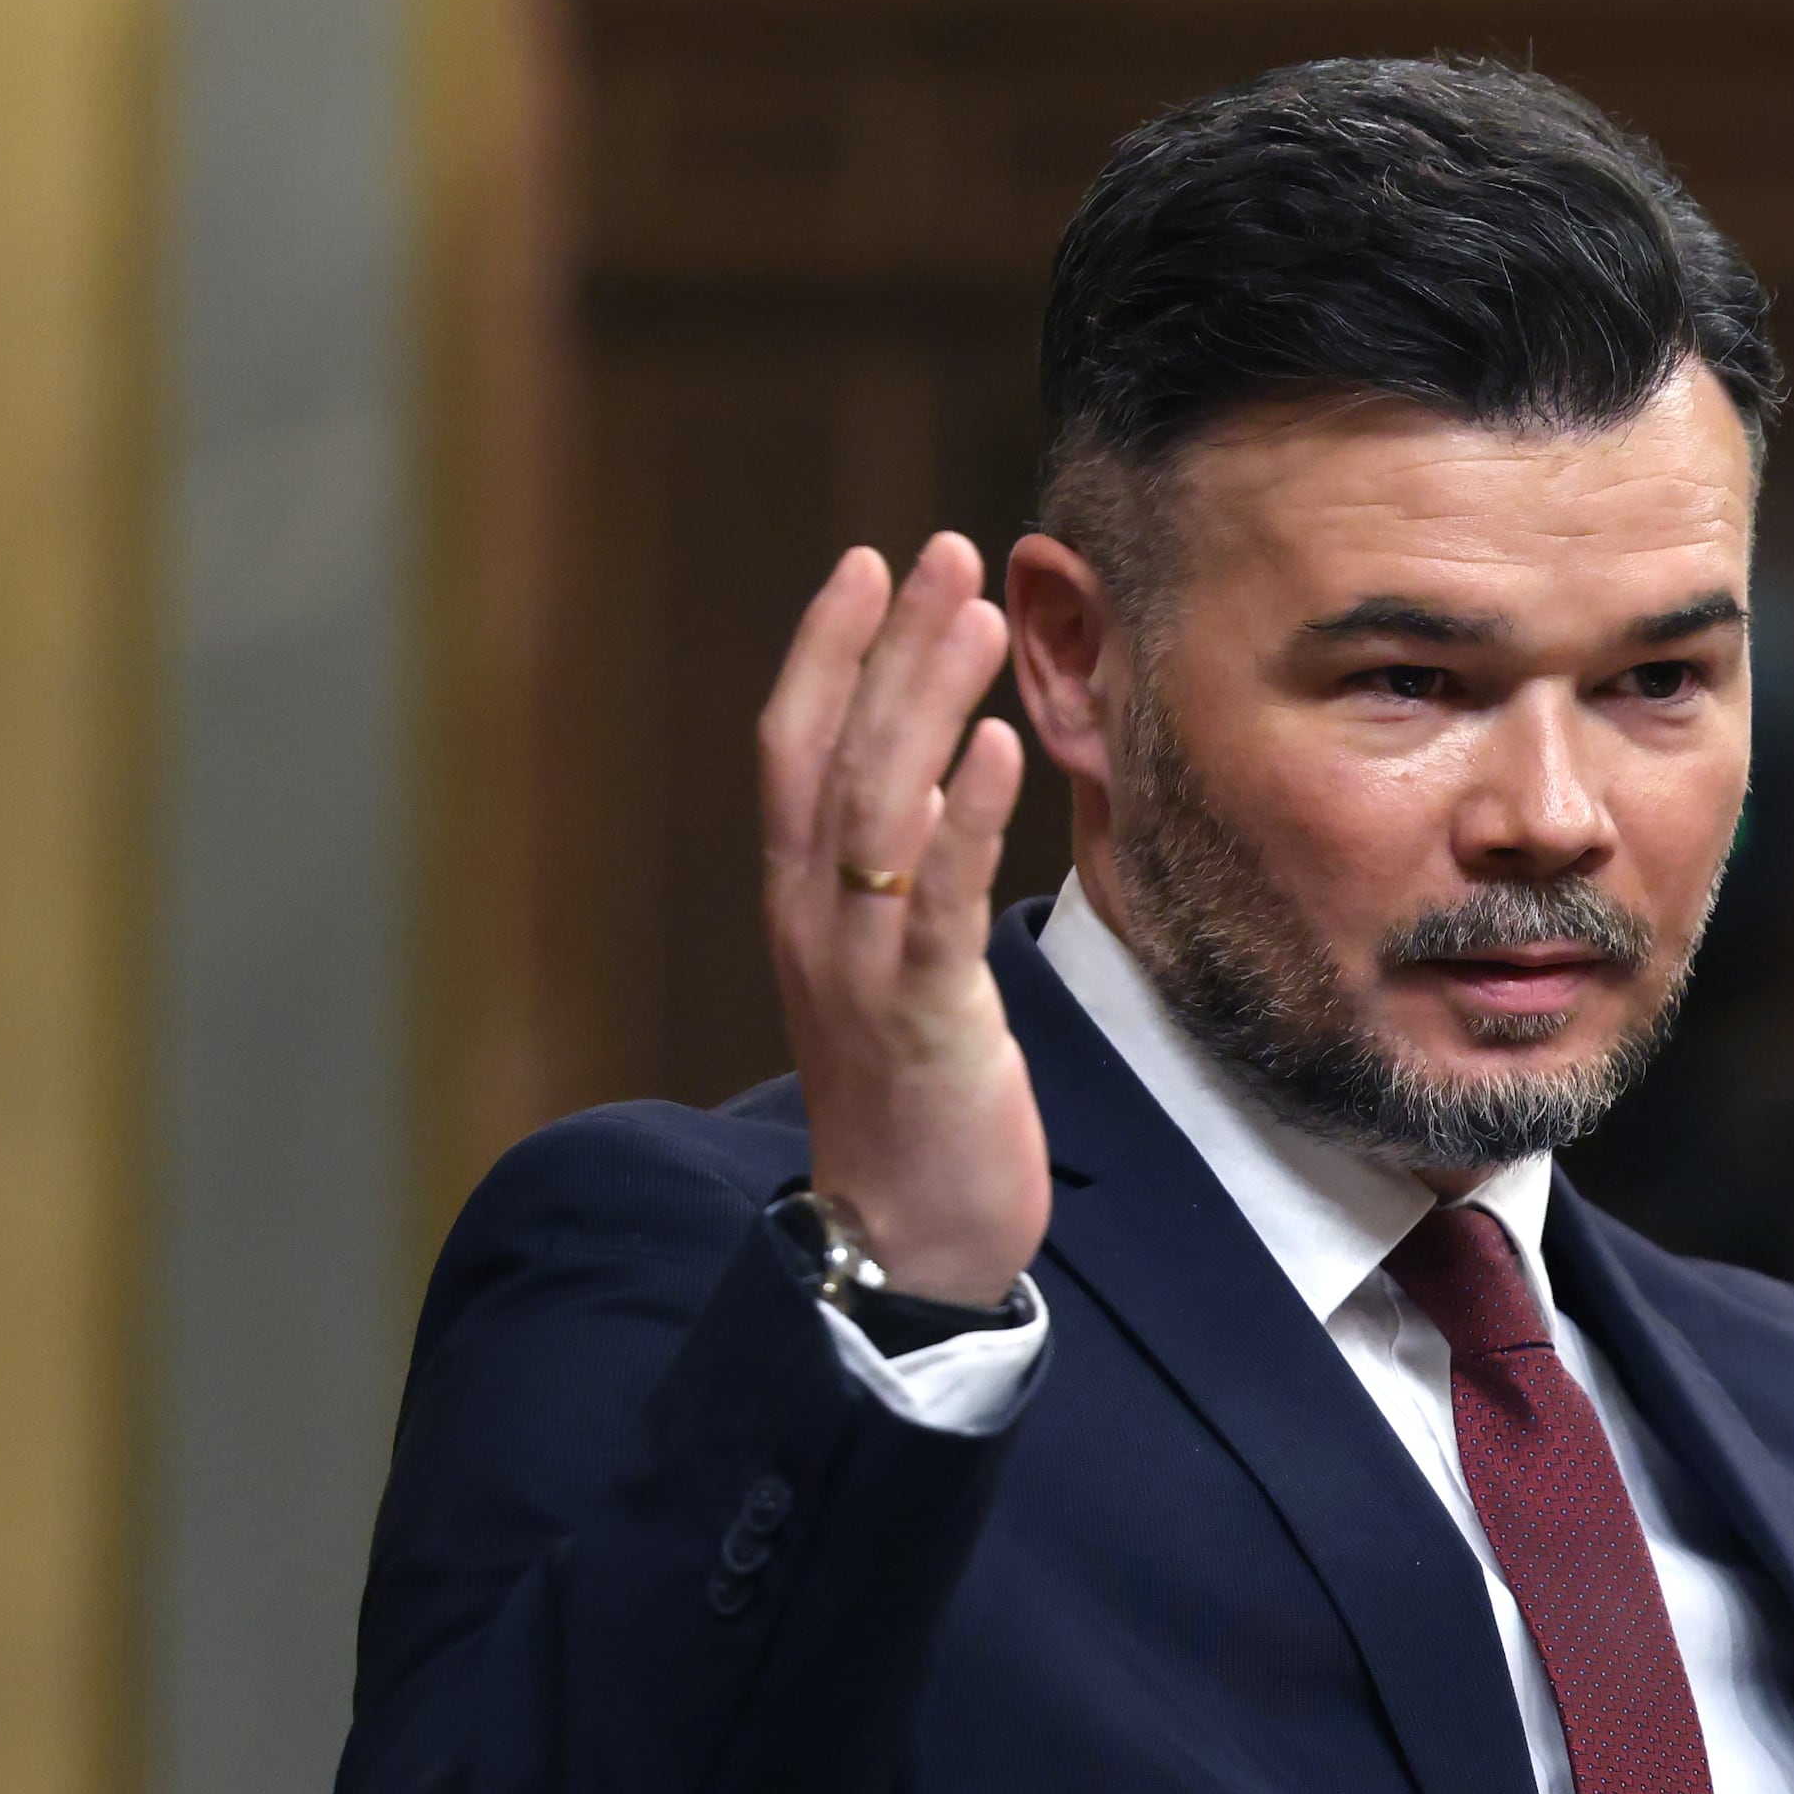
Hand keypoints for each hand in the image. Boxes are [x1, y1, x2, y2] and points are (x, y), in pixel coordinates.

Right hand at [756, 532, 1044, 1306]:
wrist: (903, 1242)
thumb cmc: (913, 1103)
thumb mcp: (895, 971)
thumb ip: (903, 878)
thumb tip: (940, 778)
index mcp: (799, 903)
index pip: (791, 745)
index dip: (824, 648)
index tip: (867, 561)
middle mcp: (812, 921)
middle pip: (835, 750)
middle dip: (886, 643)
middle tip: (943, 551)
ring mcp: (859, 970)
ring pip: (880, 806)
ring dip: (929, 700)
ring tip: (980, 615)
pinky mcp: (924, 1020)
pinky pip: (940, 902)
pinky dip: (969, 818)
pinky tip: (1002, 746)